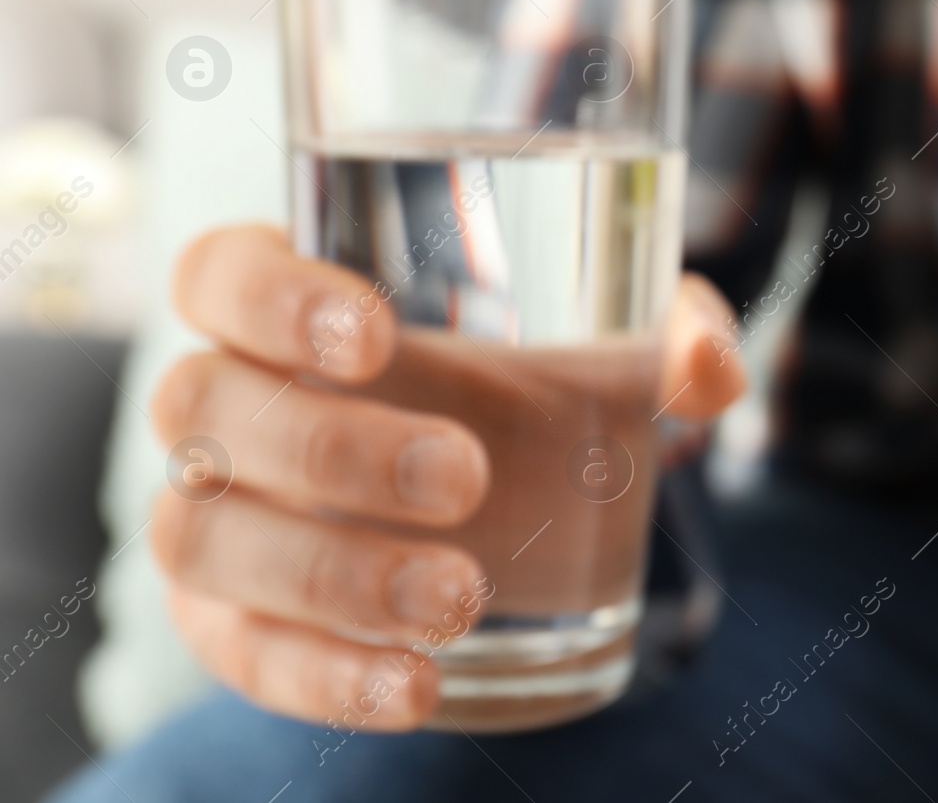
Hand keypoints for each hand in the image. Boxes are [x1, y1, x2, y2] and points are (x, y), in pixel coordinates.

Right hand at [149, 225, 744, 728]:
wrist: (496, 502)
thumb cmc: (529, 390)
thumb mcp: (607, 345)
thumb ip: (669, 334)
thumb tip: (712, 369)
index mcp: (288, 307)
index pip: (221, 273)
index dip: (268, 295)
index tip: (372, 336)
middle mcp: (226, 404)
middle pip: (207, 406)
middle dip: (334, 447)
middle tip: (467, 477)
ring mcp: (212, 514)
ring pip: (203, 536)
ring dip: (329, 573)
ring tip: (458, 597)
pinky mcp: (230, 619)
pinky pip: (244, 653)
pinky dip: (324, 677)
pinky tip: (418, 685)